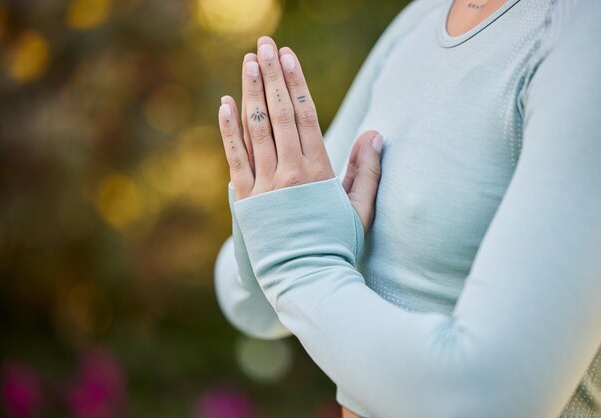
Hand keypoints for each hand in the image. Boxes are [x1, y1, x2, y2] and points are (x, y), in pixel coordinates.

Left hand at [218, 36, 382, 232]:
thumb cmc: (337, 246)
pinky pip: (235, 158)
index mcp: (319, 171)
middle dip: (271, 75)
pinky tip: (225, 105)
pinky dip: (229, 130)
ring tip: (247, 63)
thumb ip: (367, 171)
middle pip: (280, 114)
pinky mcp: (245, 200)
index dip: (296, 83)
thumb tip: (376, 134)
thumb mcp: (360, 210)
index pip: (306, 116)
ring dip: (250, 92)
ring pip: (256, 129)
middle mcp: (290, 172)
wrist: (306, 281)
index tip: (288, 56)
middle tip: (265, 44)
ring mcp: (264, 185)